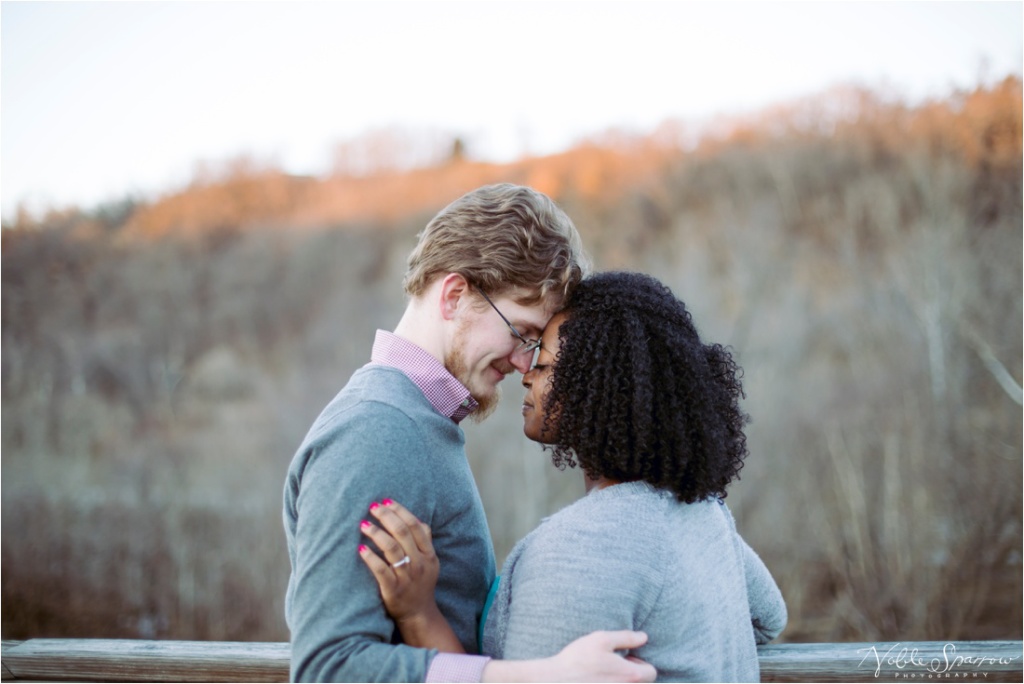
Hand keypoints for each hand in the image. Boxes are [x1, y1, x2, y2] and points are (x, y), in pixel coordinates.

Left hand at [358, 499, 440, 624]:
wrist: (419, 614)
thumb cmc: (421, 583)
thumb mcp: (430, 562)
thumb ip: (425, 541)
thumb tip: (418, 519)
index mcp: (428, 554)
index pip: (415, 526)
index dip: (400, 511)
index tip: (386, 501)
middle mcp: (419, 563)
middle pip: (402, 533)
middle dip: (386, 516)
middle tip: (372, 507)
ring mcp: (407, 577)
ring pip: (391, 548)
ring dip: (376, 533)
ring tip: (363, 524)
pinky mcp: (393, 589)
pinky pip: (381, 570)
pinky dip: (371, 558)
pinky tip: (361, 549)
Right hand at [544, 631, 655, 682]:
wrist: (555, 681)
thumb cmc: (578, 659)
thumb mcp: (601, 639)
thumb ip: (626, 637)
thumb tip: (644, 637)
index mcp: (630, 675)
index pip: (651, 672)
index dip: (640, 663)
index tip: (624, 659)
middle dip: (632, 675)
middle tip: (613, 667)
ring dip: (621, 681)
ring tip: (605, 675)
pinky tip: (598, 682)